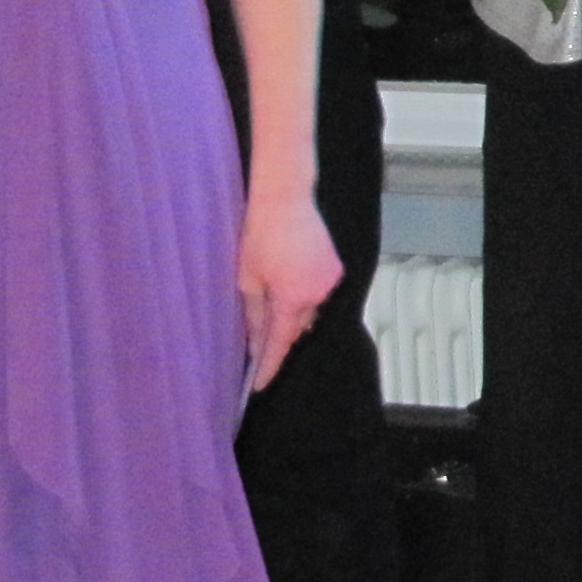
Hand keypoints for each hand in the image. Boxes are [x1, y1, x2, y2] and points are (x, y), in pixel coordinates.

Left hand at [236, 189, 343, 392]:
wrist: (284, 197)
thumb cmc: (259, 233)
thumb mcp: (246, 277)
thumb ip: (252, 313)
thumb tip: (255, 339)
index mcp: (293, 297)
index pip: (280, 342)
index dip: (268, 364)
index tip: (259, 383)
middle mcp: (318, 293)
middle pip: (297, 327)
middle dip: (278, 333)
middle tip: (257, 339)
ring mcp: (330, 279)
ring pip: (309, 310)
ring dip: (292, 312)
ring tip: (271, 300)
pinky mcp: (334, 266)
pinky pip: (318, 293)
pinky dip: (303, 295)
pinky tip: (287, 282)